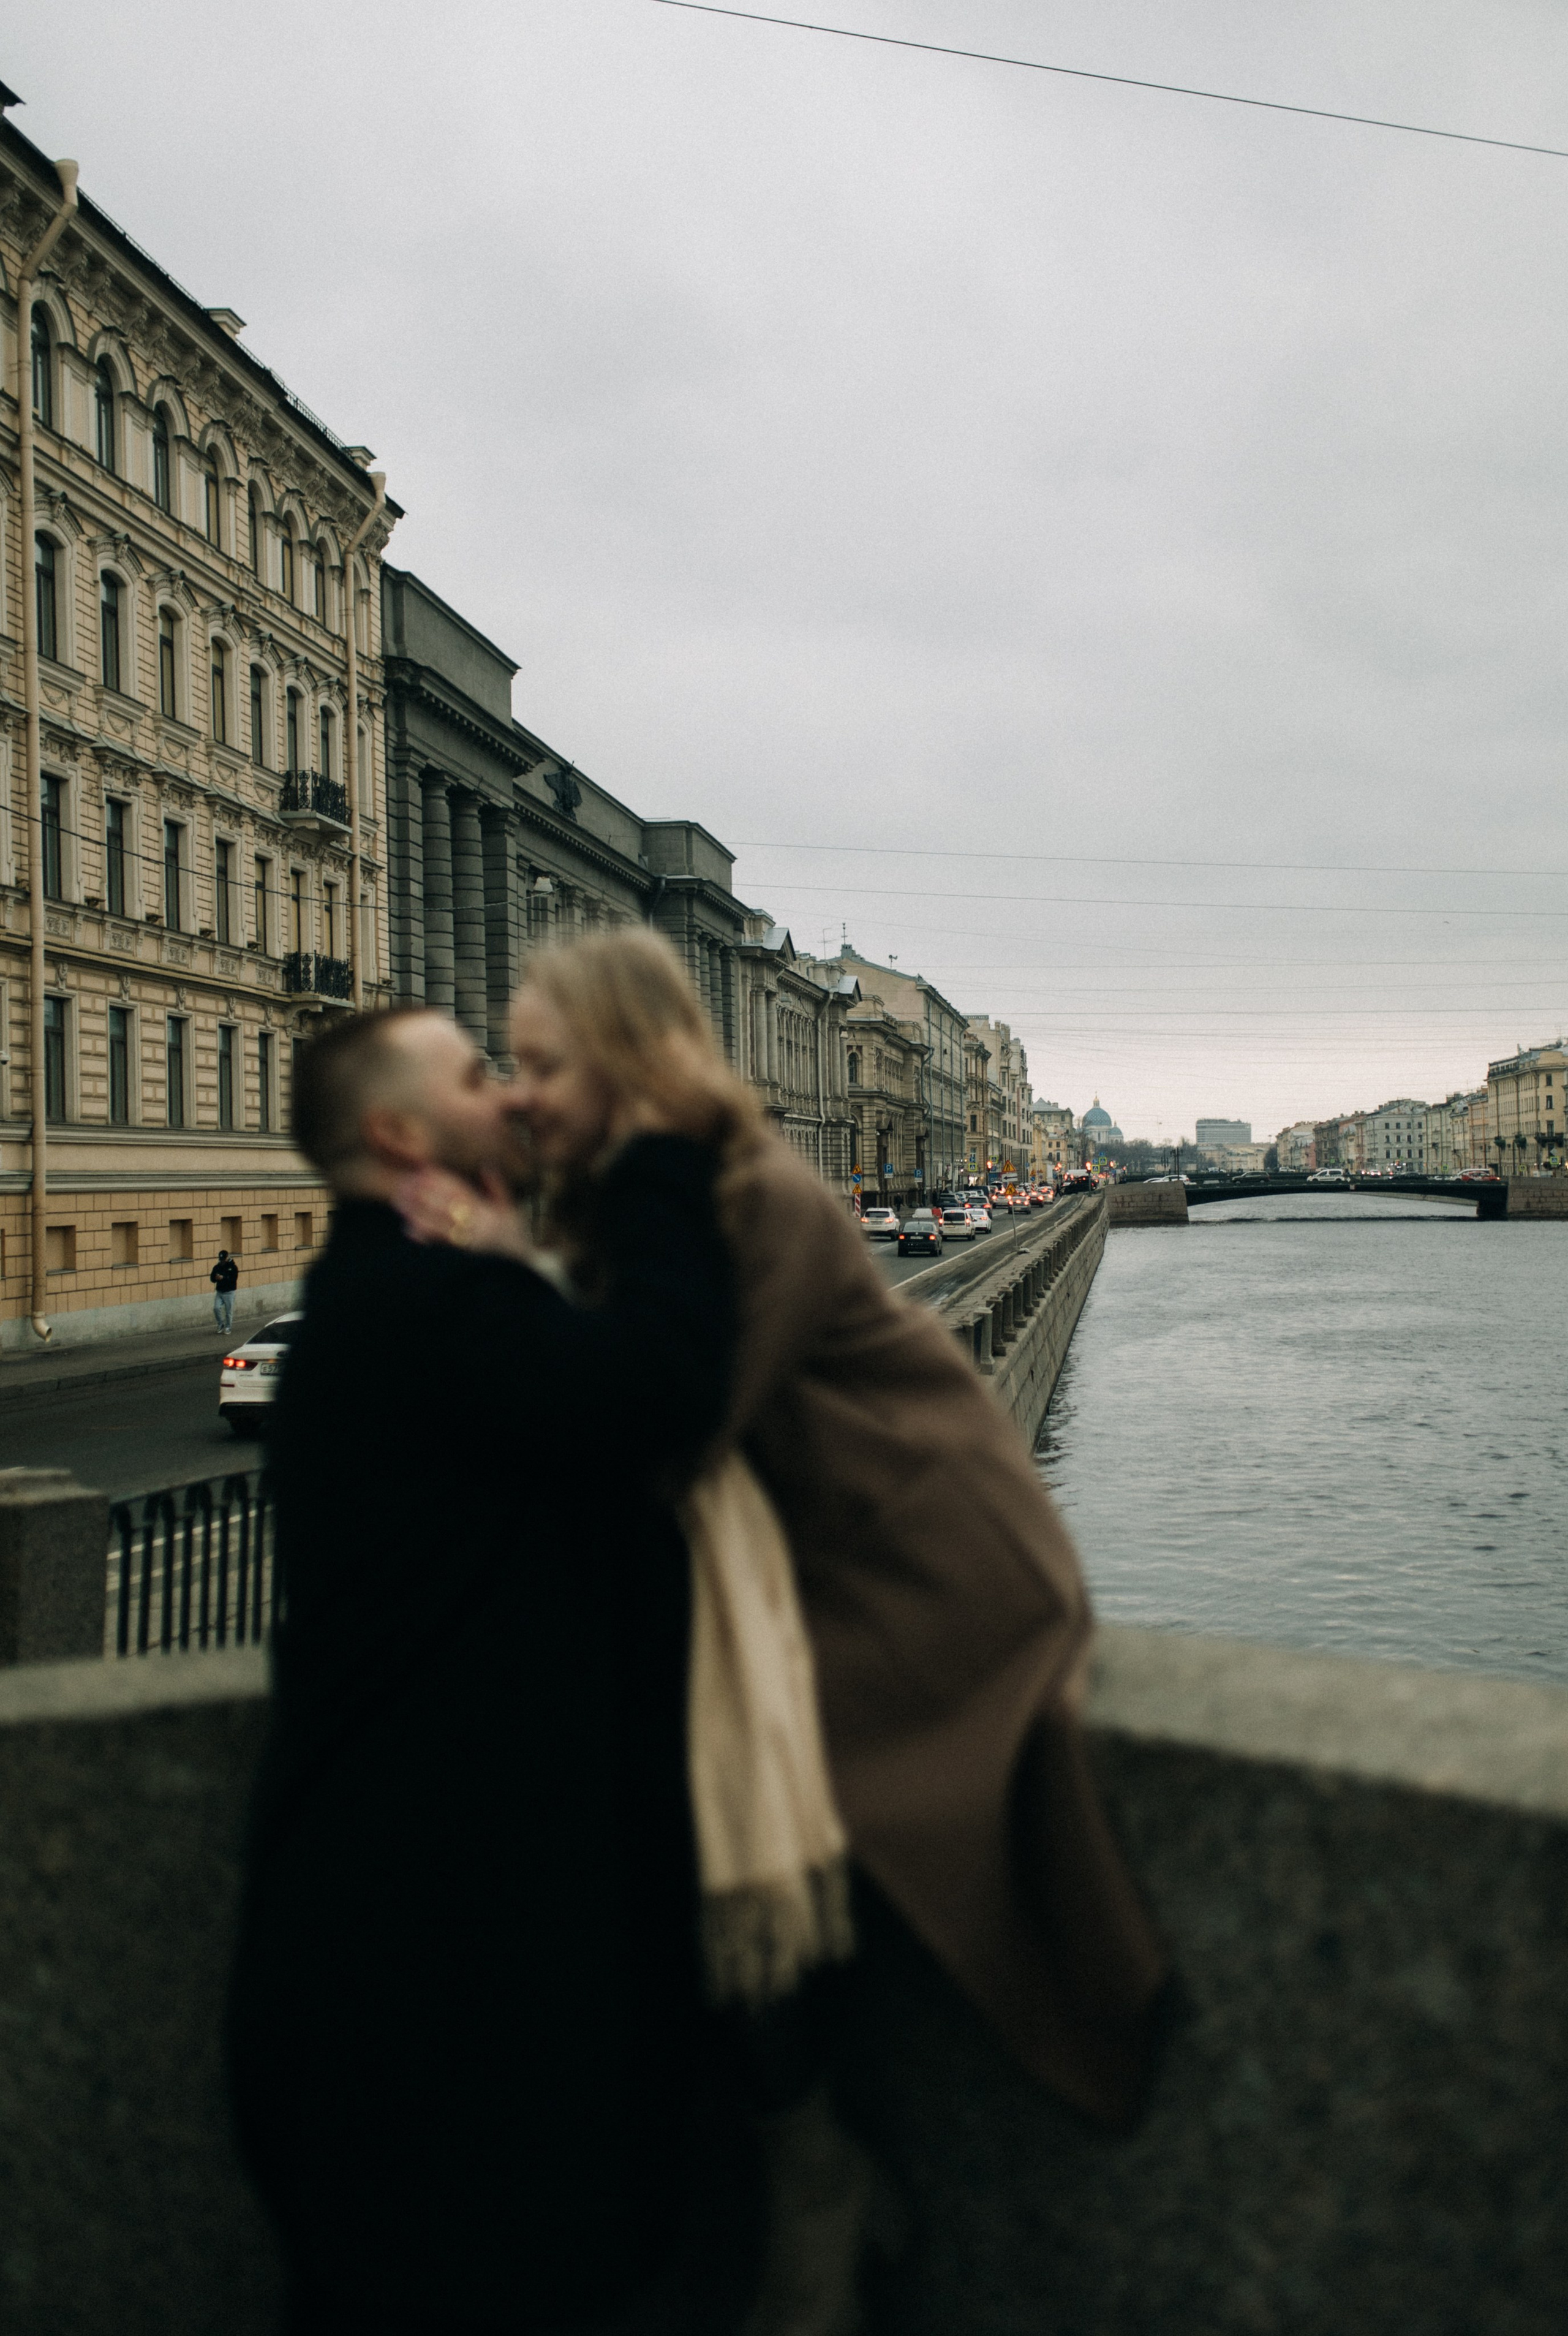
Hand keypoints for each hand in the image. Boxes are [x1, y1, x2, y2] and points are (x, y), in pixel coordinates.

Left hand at [395, 1167, 534, 1262]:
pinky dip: (424, 1236)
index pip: (460, 1191)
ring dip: (416, 1212)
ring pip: (438, 1224)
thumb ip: (497, 1187)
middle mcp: (477, 1226)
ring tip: (398, 1202)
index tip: (422, 1171)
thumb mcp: (511, 1208)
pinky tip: (408, 1228)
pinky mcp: (463, 1255)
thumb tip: (486, 1167)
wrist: (525, 1262)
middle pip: (444, 1206)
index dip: (439, 1179)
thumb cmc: (518, 1233)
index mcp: (488, 1211)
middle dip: (422, 1193)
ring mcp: (469, 1241)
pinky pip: (441, 1245)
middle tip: (402, 1184)